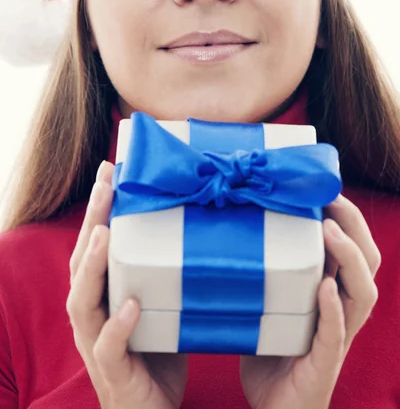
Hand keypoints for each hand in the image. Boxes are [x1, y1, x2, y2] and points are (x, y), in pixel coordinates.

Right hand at [67, 161, 187, 408]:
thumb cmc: (157, 350)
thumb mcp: (161, 302)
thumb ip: (167, 270)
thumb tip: (203, 224)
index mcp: (104, 294)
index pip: (95, 243)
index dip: (98, 208)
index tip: (110, 170)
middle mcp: (92, 314)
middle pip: (82, 261)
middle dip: (92, 220)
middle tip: (105, 183)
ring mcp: (97, 344)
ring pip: (83, 301)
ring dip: (93, 265)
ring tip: (105, 233)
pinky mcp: (114, 373)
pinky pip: (109, 348)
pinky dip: (117, 325)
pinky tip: (132, 305)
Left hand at [239, 194, 380, 408]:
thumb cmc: (269, 350)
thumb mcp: (270, 301)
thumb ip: (265, 271)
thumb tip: (236, 226)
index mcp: (331, 295)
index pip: (353, 251)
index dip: (348, 220)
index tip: (328, 189)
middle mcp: (341, 312)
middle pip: (368, 264)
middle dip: (355, 227)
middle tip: (333, 198)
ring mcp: (336, 339)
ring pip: (362, 294)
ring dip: (348, 258)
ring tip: (329, 230)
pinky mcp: (323, 364)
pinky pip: (335, 334)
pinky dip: (333, 309)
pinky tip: (326, 287)